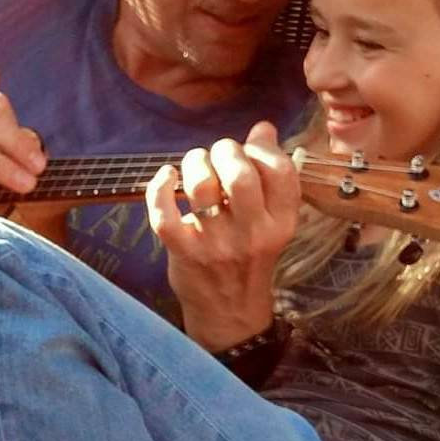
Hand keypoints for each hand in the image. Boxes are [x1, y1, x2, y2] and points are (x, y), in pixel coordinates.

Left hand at [145, 121, 299, 349]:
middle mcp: (252, 234)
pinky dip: (159, 187)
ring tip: (195, 164)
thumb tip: (264, 127)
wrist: (229, 313)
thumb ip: (270, 177)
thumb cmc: (249, 256)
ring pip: (201, 187)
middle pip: (240, 176)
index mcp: (279, 222)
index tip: (249, 148)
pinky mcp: (184, 252)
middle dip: (226, 150)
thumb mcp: (271, 221)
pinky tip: (166, 176)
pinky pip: (164, 214)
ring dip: (194, 162)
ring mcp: (216, 244)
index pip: (280, 170)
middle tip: (219, 154)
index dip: (262, 147)